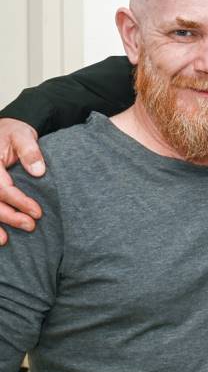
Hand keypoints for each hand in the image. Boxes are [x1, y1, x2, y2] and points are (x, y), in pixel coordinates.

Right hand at [0, 118, 45, 244]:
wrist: (1, 131)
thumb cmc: (13, 134)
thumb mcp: (23, 135)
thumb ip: (30, 151)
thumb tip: (39, 171)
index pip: (1, 187)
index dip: (19, 201)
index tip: (37, 212)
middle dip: (9, 216)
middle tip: (30, 225)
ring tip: (5, 240)